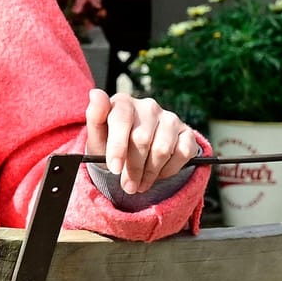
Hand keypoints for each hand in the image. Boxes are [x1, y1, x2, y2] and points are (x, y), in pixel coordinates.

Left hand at [84, 88, 199, 195]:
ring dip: (150, 173)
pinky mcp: (186, 132)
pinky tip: (157, 174)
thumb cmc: (110, 143)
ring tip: (140, 184)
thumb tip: (95, 93)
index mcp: (124, 103)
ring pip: (162, 149)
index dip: (118, 146)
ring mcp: (170, 118)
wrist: (134, 154)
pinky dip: (169, 170)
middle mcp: (148, 106)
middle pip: (142, 139)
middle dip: (133, 168)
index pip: (122, 119)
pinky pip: (182, 154)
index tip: (114, 168)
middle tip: (127, 186)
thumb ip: (94, 117)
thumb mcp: (97, 136)